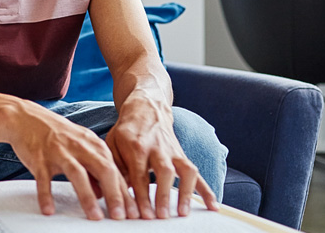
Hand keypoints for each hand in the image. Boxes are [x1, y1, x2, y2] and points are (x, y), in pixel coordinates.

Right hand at [7, 101, 139, 220]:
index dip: (125, 192)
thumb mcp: (81, 146)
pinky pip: (43, 179)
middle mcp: (78, 146)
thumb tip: (104, 193)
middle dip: (114, 194)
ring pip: (77, 174)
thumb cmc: (56, 134)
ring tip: (95, 216)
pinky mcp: (39, 158)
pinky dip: (46, 195)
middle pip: (102, 169)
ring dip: (88, 196)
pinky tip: (49, 209)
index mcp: (92, 144)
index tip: (132, 211)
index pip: (114, 170)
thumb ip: (94, 168)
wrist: (25, 117)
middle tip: (120, 216)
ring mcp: (58, 151)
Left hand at [105, 93, 218, 218]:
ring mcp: (172, 151)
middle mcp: (157, 148)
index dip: (141, 195)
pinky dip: (206, 189)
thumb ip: (115, 167)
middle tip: (161, 216)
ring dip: (186, 192)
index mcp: (136, 146)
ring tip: (183, 213)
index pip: (139, 174)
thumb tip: (117, 192)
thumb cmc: (126, 131)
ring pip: (184, 170)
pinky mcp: (182, 155)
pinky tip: (212, 206)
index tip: (141, 214)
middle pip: (163, 171)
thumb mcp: (112, 143)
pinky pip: (197, 172)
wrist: (146, 108)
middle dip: (163, 194)